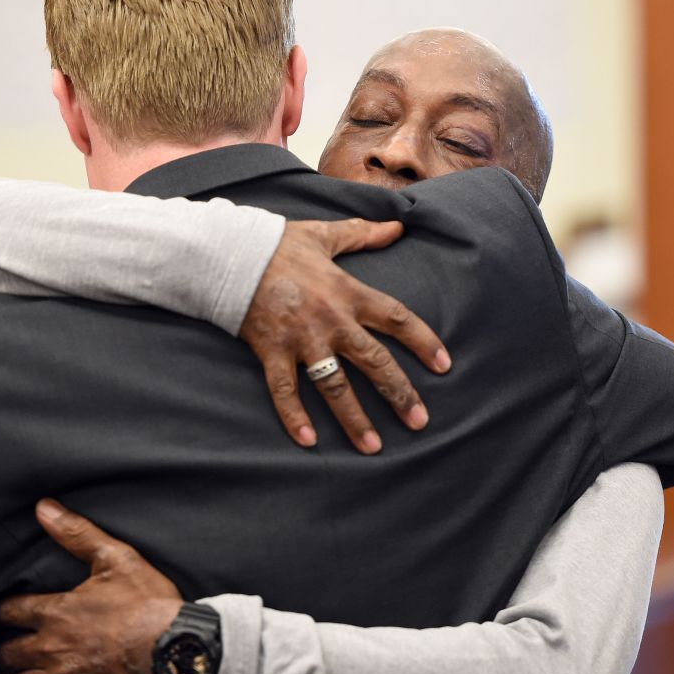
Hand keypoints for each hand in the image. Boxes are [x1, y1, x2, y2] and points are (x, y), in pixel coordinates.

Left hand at [0, 500, 183, 673]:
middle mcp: (51, 648)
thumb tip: (43, 507)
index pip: (10, 612)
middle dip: (9, 648)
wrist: (175, 646)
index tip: (9, 613)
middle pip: (9, 653)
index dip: (6, 612)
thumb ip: (76, 533)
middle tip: (16, 646)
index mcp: (56, 612)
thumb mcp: (115, 557)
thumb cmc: (148, 601)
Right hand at [240, 218, 451, 454]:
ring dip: (355, 418)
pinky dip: (294, 416)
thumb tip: (398, 225)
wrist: (229, 254)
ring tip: (374, 447)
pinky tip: (308, 442)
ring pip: (334, 385)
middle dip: (399, 392)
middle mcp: (330, 320)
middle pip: (374, 361)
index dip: (423, 341)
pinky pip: (285, 390)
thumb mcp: (324, 235)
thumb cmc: (278, 244)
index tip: (444, 365)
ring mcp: (301, 339)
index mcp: (347, 292)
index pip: (396, 318)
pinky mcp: (272, 351)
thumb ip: (363, 234)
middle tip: (419, 421)